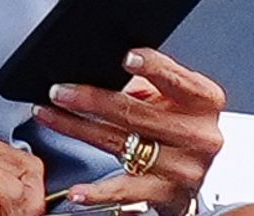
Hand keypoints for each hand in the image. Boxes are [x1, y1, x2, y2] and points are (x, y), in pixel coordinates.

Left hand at [33, 48, 227, 215]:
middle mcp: (198, 135)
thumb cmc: (179, 123)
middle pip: (137, 113)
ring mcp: (183, 167)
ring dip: (77, 128)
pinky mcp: (166, 194)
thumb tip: (98, 68)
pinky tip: (79, 190)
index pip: (177, 79)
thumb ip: (145, 80)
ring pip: (120, 144)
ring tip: (49, 115)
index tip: (126, 58)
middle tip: (60, 90)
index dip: (152, 68)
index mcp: (203, 101)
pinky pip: (125, 190)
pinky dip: (97, 192)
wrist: (195, 171)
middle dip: (91, 99)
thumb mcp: (172, 95)